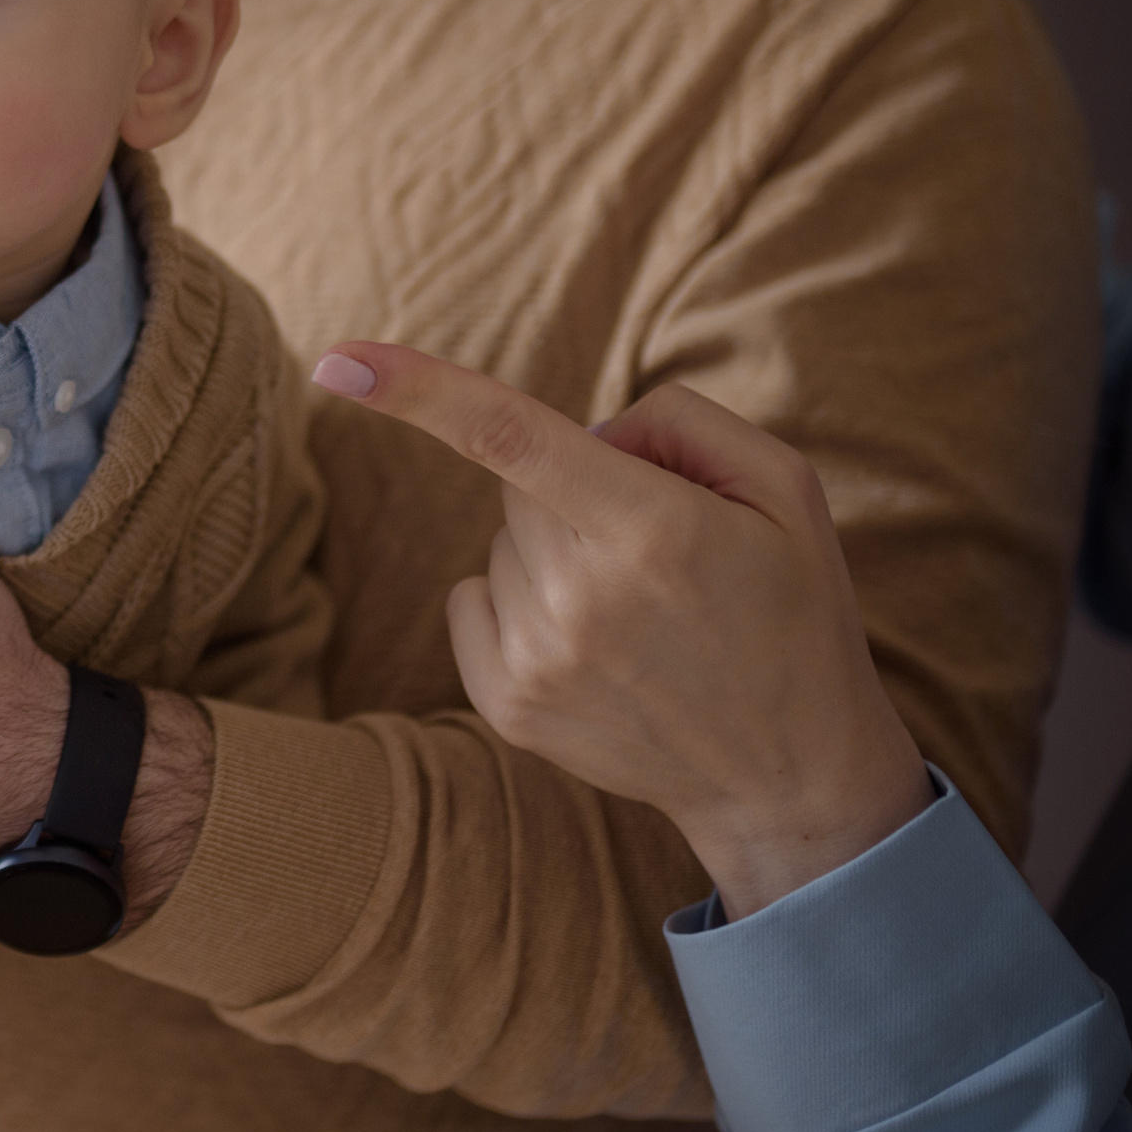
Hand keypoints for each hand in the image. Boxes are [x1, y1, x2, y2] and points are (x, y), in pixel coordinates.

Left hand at [309, 345, 932, 918]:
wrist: (791, 774)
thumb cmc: (791, 612)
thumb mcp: (783, 487)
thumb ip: (680, 421)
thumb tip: (582, 428)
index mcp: (653, 528)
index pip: (511, 435)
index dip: (419, 388)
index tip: (340, 358)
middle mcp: (582, 596)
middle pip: (517, 486)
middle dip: (573, 492)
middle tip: (659, 553)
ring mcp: (537, 660)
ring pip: (500, 546)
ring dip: (553, 557)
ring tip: (640, 615)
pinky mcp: (507, 706)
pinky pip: (472, 601)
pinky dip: (518, 604)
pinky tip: (593, 646)